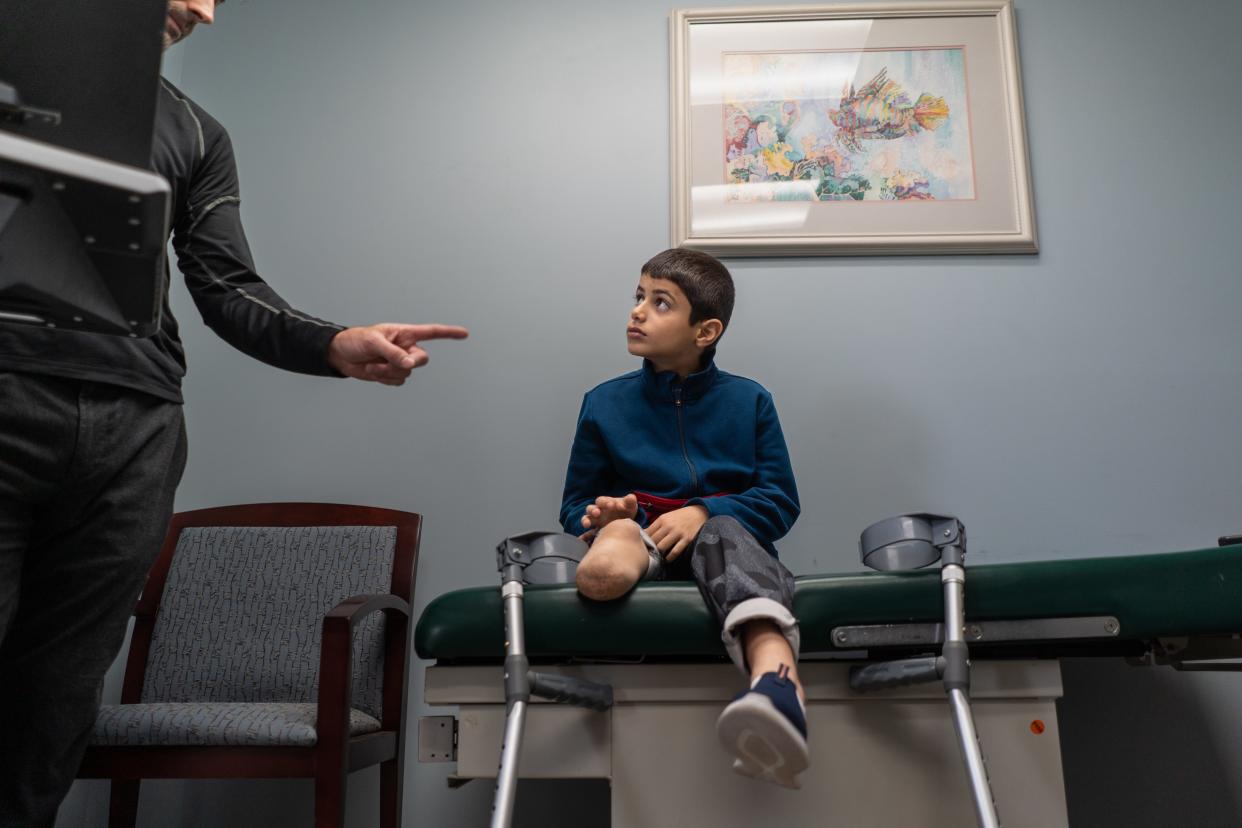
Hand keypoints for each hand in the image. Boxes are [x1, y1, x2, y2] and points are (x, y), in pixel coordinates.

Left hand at [327, 323, 467, 385]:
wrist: (340, 355)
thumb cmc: (356, 341)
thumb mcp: (374, 343)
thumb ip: (393, 353)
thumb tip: (410, 364)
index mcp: (404, 333)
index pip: (431, 332)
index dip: (449, 333)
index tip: (465, 334)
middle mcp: (406, 347)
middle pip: (422, 359)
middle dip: (408, 363)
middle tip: (391, 362)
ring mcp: (399, 362)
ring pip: (407, 373)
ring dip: (389, 372)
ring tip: (373, 365)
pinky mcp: (392, 374)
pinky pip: (398, 381)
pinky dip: (385, 379)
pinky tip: (373, 371)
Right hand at [581, 493, 637, 531]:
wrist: (627, 523)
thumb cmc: (626, 511)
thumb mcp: (630, 506)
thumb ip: (630, 501)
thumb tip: (631, 497)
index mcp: (605, 503)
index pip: (602, 500)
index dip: (606, 502)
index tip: (612, 505)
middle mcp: (598, 511)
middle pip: (591, 508)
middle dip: (593, 510)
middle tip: (597, 513)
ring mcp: (596, 521)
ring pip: (586, 519)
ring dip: (586, 520)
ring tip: (587, 524)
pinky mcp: (596, 532)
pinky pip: (587, 534)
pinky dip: (584, 536)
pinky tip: (582, 539)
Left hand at [647, 505, 708, 560]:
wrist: (698, 513)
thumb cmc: (680, 517)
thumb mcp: (666, 517)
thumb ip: (655, 526)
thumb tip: (643, 536)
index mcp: (662, 519)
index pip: (647, 533)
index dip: (644, 541)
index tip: (643, 547)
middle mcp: (668, 526)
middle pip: (653, 541)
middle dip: (650, 549)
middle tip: (649, 555)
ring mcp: (678, 533)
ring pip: (662, 547)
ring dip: (659, 554)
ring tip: (658, 557)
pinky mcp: (686, 539)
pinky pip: (675, 552)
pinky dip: (669, 558)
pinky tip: (667, 559)